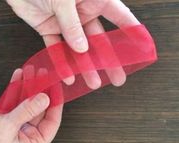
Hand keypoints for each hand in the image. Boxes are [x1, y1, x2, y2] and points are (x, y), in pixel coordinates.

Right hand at [0, 70, 62, 142]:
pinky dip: (15, 89)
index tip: (55, 87)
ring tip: (31, 72)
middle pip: (39, 108)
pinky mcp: (5, 119)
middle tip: (42, 75)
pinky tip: (18, 77)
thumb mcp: (7, 127)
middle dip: (40, 90)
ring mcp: (16, 126)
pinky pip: (14, 102)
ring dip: (28, 86)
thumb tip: (44, 99)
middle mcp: (27, 135)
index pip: (52, 120)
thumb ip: (27, 111)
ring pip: (26, 103)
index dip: (55, 102)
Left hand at [6, 0, 139, 88]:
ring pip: (78, 48)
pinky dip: (61, 62)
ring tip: (92, 82)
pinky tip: (68, 75)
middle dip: (107, 60)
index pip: (118, 16)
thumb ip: (72, 25)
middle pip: (99, 39)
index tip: (140, 47)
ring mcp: (66, 23)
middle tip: (117, 77)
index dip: (130, 31)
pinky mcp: (49, 29)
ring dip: (84, 66)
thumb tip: (82, 48)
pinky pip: (56, 48)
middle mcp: (82, 12)